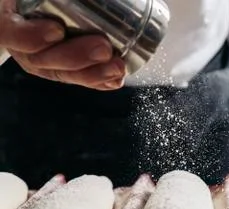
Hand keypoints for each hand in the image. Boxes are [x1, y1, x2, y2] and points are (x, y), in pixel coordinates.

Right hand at [0, 0, 125, 89]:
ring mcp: (42, 57)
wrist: (39, 2)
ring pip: (63, 73)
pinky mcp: (63, 66)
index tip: (55, 30)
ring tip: (116, 67)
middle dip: (75, 57)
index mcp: (8, 20)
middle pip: (42, 59)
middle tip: (102, 47)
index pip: (8, 31)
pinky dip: (99, 80)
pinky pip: (78, 77)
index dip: (29, 36)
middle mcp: (22, 42)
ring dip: (93, 74)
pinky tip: (115, 80)